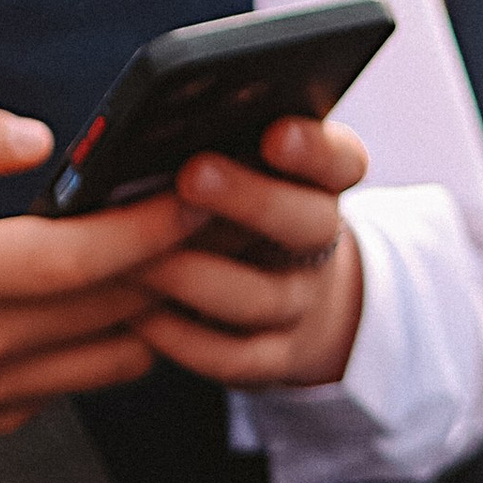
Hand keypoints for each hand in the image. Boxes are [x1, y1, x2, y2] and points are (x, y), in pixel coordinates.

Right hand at [0, 88, 192, 433]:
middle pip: (108, 311)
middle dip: (177, 262)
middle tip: (227, 212)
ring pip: (100, 362)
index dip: (149, 225)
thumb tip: (31, 139)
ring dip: (149, 310)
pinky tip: (110, 303)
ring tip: (184, 254)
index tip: (199, 188)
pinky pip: (59, 389)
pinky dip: (97, 349)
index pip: (78, 261)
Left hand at [137, 115, 368, 392]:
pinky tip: (140, 315)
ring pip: (263, 296)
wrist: (298, 298)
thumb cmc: (246, 213)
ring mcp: (300, 303)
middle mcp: (318, 242)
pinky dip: (184, 338)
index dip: (314, 150)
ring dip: (198, 275)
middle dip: (250, 199)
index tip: (276, 132)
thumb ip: (225, 144)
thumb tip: (160, 125)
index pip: (342, 161)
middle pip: (308, 222)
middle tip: (193, 175)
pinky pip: (234, 356)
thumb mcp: (254, 171)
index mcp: (321, 183)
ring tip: (140, 256)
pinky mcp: (274, 357)